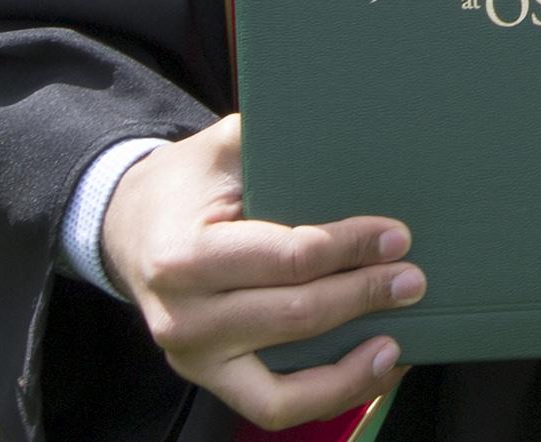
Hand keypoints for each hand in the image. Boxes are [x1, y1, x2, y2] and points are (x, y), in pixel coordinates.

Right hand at [102, 115, 421, 429]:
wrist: (128, 228)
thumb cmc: (186, 183)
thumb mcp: (221, 147)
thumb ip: (273, 139)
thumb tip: (350, 133)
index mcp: (183, 256)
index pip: (286, 259)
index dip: (349, 249)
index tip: (395, 236)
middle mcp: (183, 318)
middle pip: (293, 316)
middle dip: (362, 296)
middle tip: (412, 278)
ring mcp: (193, 359)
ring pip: (284, 385)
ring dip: (352, 366)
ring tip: (399, 341)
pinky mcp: (210, 380)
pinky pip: (275, 406)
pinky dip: (330, 394)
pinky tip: (373, 367)